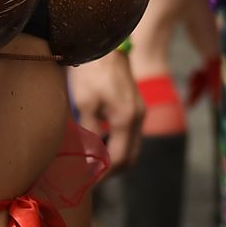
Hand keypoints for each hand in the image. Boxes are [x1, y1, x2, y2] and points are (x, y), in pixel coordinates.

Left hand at [66, 51, 142, 172]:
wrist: (106, 45)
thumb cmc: (92, 72)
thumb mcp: (85, 104)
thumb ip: (89, 133)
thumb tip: (88, 157)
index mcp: (126, 120)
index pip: (118, 160)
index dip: (102, 174)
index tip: (87, 181)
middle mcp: (138, 118)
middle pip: (130, 158)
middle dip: (112, 171)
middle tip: (90, 176)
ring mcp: (140, 112)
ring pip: (132, 147)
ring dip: (115, 158)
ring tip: (93, 161)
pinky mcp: (136, 106)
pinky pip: (131, 135)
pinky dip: (118, 144)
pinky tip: (100, 142)